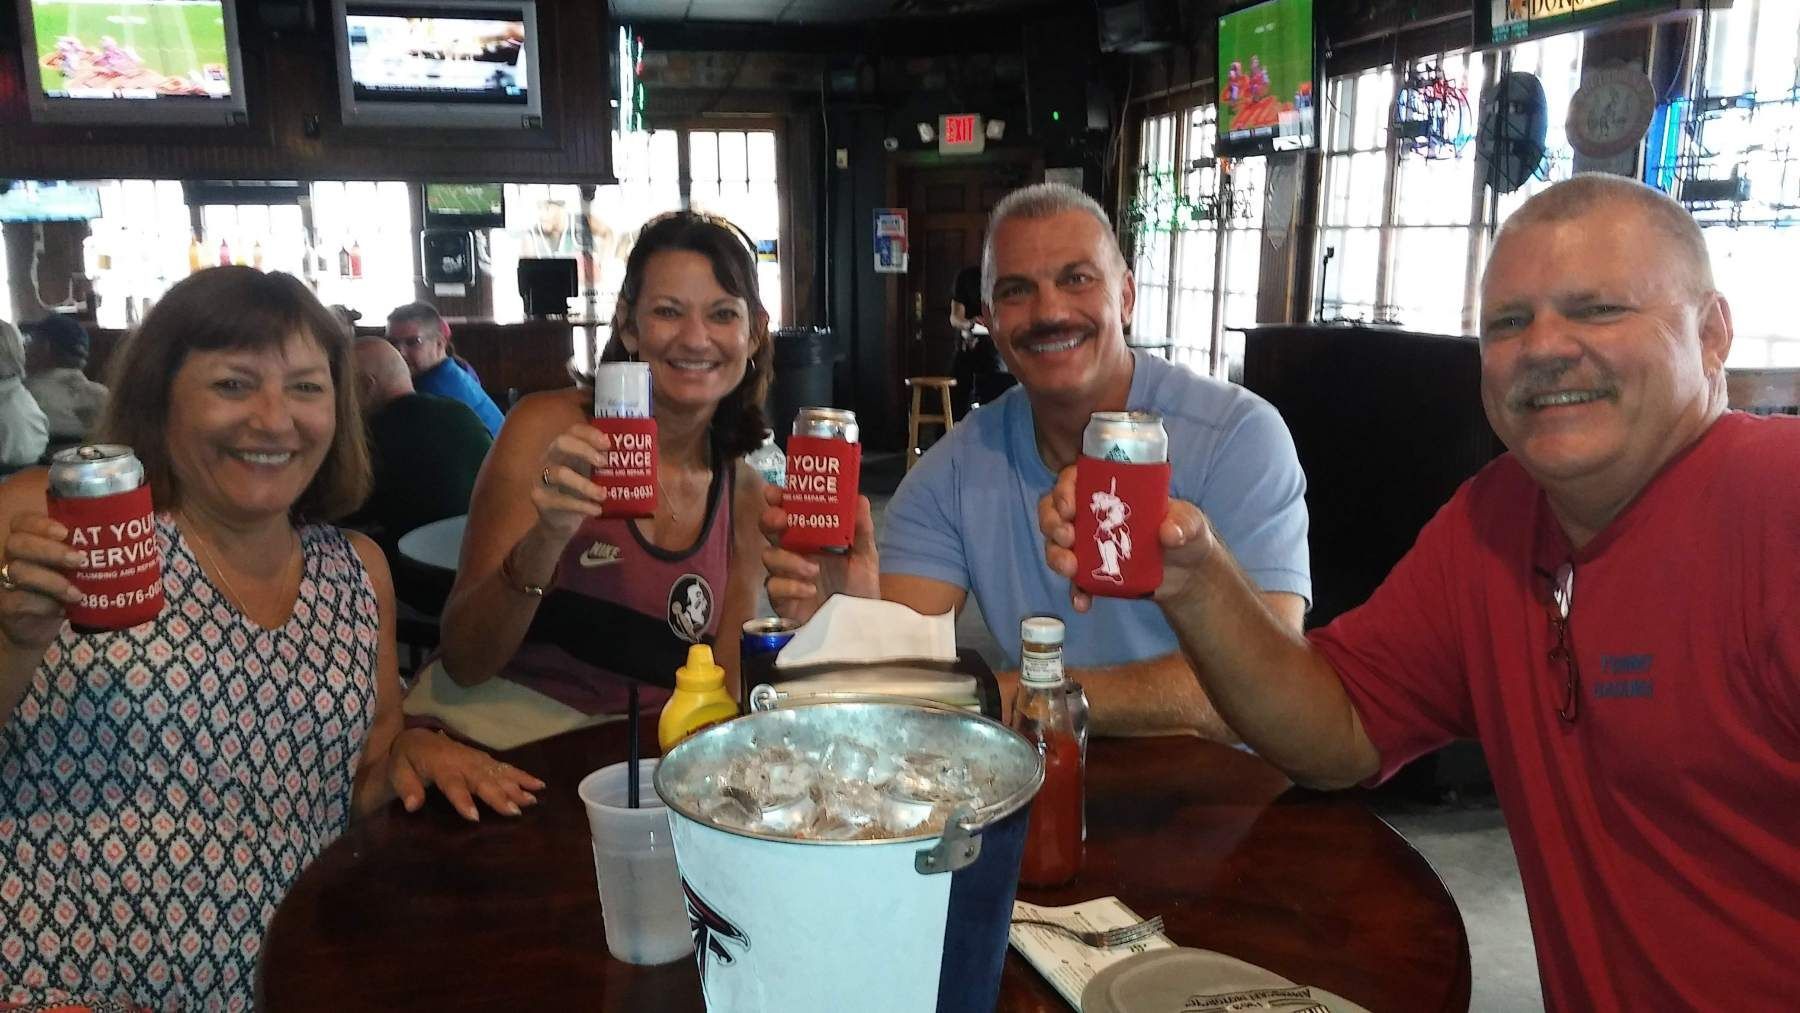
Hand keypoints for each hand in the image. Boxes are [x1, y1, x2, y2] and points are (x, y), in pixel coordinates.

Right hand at [0, 515, 81, 651]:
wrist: (42, 626)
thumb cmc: (65, 585)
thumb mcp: (76, 566)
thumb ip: (88, 550)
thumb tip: (130, 540)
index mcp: (29, 540)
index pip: (23, 521)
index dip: (40, 524)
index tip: (65, 532)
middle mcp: (13, 557)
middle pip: (17, 543)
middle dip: (50, 550)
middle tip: (79, 560)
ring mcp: (6, 581)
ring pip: (19, 571)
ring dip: (53, 582)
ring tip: (78, 593)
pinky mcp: (8, 606)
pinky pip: (21, 600)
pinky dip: (46, 605)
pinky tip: (64, 609)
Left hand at [388, 728, 546, 820]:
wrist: (417, 738)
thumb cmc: (407, 759)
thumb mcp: (398, 771)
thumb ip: (406, 787)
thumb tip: (412, 806)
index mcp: (441, 766)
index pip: (453, 785)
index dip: (463, 800)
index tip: (475, 817)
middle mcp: (463, 762)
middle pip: (483, 780)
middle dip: (500, 795)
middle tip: (515, 811)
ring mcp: (477, 759)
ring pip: (499, 774)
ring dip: (516, 787)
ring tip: (532, 801)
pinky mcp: (485, 760)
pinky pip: (506, 768)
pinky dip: (523, 776)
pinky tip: (538, 786)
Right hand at [533, 422, 610, 542]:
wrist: (562, 523)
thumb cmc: (581, 493)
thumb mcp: (592, 476)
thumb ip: (604, 466)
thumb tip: (635, 459)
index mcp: (565, 449)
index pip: (573, 431)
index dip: (589, 433)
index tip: (608, 443)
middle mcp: (550, 458)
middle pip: (561, 443)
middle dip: (584, 449)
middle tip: (604, 462)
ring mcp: (541, 478)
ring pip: (559, 473)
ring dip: (584, 483)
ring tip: (604, 494)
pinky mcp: (541, 499)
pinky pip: (560, 500)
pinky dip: (581, 505)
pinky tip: (596, 510)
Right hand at [758, 487, 879, 623]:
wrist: (861, 624)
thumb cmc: (860, 588)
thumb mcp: (865, 557)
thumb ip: (861, 529)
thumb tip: (859, 498)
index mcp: (812, 537)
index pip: (789, 512)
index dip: (778, 501)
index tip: (775, 493)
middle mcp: (795, 553)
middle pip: (769, 529)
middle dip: (770, 520)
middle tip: (781, 520)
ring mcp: (787, 576)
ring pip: (769, 556)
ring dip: (788, 559)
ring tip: (813, 570)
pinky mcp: (783, 601)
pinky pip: (774, 587)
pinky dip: (790, 585)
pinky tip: (809, 589)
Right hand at [1039, 465, 1218, 613]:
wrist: (1189, 575)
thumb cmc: (1186, 535)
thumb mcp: (1191, 522)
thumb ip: (1184, 523)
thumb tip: (1168, 532)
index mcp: (1112, 491)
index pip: (1076, 479)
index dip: (1064, 489)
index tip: (1069, 506)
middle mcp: (1092, 515)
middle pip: (1055, 511)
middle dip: (1052, 523)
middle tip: (1067, 537)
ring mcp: (1089, 545)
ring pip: (1057, 545)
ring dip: (1056, 556)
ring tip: (1070, 568)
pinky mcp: (1093, 573)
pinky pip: (1074, 582)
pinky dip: (1075, 592)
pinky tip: (1082, 602)